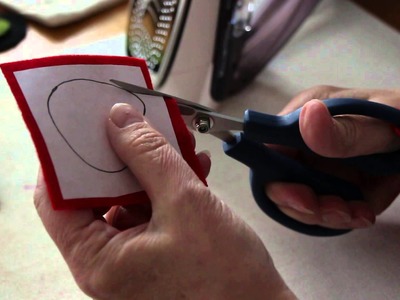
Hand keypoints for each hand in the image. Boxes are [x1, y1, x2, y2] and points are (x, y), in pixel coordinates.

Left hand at [34, 104, 295, 299]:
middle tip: (137, 128)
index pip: (56, 198)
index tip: (85, 125)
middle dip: (119, 158)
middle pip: (92, 195)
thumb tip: (118, 119)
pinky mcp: (153, 252)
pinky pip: (148, 210)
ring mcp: (130, 258)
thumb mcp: (185, 202)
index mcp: (98, 259)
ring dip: (149, 169)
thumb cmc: (226, 275)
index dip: (66, 157)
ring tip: (177, 146)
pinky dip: (165, 187)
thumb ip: (149, 155)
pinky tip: (192, 169)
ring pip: (125, 199)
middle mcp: (107, 261)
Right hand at [266, 86, 399, 229]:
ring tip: (356, 213)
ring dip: (324, 214)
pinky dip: (341, 218)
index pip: (269, 146)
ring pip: (299, 200)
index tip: (300, 195)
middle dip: (301, 203)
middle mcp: (304, 141)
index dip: (273, 174)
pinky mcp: (333, 184)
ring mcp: (317, 165)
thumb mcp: (382, 123)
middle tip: (333, 209)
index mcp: (306, 113)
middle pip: (278, 179)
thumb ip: (345, 129)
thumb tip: (307, 115)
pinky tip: (362, 214)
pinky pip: (323, 209)